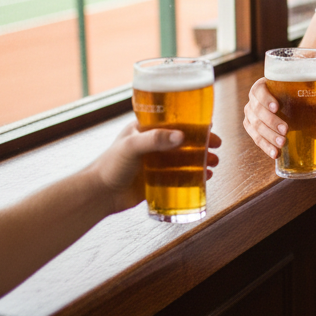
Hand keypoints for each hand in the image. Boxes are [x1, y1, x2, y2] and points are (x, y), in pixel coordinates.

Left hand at [91, 121, 221, 212]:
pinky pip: (181, 176)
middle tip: (217, 146)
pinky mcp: (157, 180)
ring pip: (185, 158)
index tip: (210, 125)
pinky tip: (205, 178)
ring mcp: (156, 162)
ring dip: (201, 158)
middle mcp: (153, 144)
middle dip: (202, 142)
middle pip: (184, 140)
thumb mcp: (132, 146)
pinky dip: (195, 175)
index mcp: (146, 129)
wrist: (99, 195)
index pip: (174, 120)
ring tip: (213, 163)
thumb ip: (155, 139)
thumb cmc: (109, 165)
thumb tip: (182, 136)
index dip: (193, 122)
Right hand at [243, 77, 315, 159]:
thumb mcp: (307, 94)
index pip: (259, 90)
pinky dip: (265, 147)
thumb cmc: (299, 95)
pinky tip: (275, 154)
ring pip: (256, 127)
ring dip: (268, 137)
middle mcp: (254, 100)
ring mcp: (252, 116)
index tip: (277, 107)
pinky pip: (256, 139)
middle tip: (286, 130)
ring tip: (282, 144)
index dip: (265, 99)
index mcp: (263, 86)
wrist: (294, 103)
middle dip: (270, 122)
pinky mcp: (254, 130)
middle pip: (257, 111)